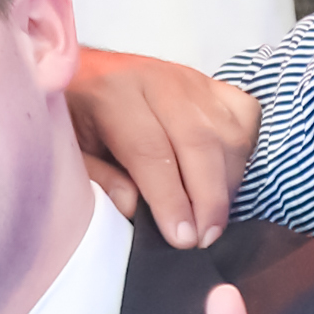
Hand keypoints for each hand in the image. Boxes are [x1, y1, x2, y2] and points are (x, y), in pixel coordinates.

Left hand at [68, 47, 256, 248]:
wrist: (78, 74)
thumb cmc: (74, 119)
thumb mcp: (68, 151)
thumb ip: (96, 178)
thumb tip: (132, 206)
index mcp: (111, 92)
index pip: (150, 150)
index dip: (170, 199)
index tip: (181, 238)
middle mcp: (156, 79)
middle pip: (198, 141)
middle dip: (208, 198)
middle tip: (204, 240)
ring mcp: (189, 78)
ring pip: (227, 132)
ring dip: (228, 183)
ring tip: (213, 223)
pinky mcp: (211, 83)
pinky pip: (245, 115)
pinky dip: (243, 153)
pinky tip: (225, 182)